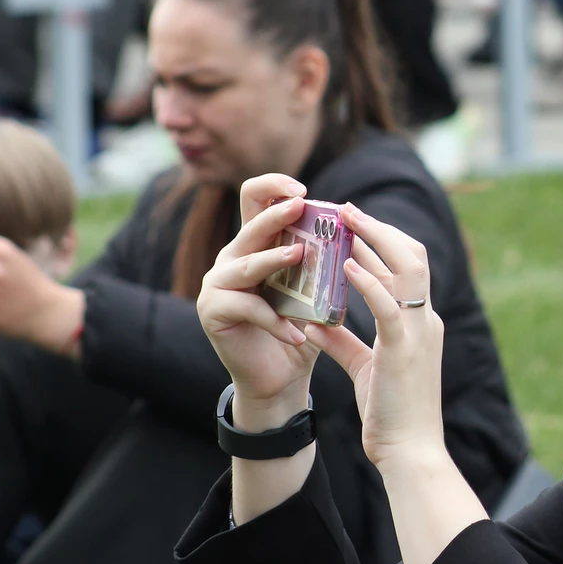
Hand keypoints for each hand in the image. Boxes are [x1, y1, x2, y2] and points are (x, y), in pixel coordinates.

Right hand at [197, 174, 319, 424]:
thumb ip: (323, 261)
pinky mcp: (212, 312)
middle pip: (251, 226)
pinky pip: (247, 309)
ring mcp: (217, 284)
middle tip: (301, 205)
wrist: (280, 377)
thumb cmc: (300, 327)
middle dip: (277, 214)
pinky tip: (297, 335)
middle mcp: (232, 257)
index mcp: (257, 244)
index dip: (274, 186)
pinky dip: (275, 322)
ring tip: (299, 257)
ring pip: (246, 264)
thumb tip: (350, 230)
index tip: (303, 190)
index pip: (255, 198)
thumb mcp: (314, 290)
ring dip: (273, 260)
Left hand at [301, 206, 445, 468]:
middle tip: (344, 209)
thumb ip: (342, 341)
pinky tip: (347, 266)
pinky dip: (369, 282)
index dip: (379, 241)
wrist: (411, 451)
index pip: (405, 268)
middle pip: (411, 255)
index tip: (350, 224)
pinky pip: (389, 305)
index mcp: (418, 324)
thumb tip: (314, 322)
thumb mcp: (363, 368)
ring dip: (376, 239)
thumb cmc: (391, 414)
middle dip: (378, 228)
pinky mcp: (405, 349)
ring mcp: (418, 332)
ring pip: (408, 267)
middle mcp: (424, 320)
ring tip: (345, 220)